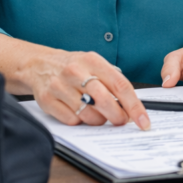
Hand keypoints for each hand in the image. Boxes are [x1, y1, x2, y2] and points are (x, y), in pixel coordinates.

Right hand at [26, 49, 150, 130]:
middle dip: (118, 117)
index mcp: (92, 60)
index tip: (143, 121)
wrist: (39, 64)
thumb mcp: (94, 64)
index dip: (135, 106)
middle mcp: (75, 72)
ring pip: (89, 115)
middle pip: (105, 101)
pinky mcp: (47, 100)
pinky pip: (72, 120)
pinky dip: (80, 121)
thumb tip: (131, 106)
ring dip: (99, 120)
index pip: (120, 85)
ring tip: (99, 115)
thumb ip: (112, 80)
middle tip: (122, 121)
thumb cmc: (73, 66)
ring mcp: (60, 86)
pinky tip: (79, 112)